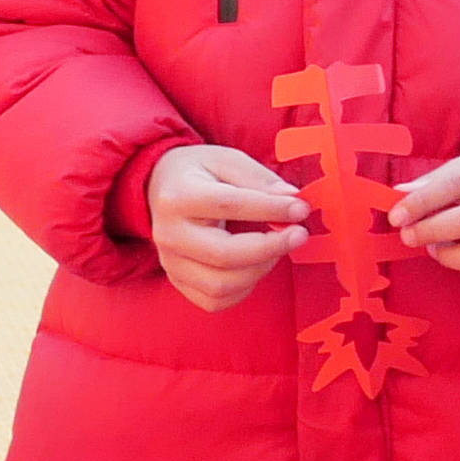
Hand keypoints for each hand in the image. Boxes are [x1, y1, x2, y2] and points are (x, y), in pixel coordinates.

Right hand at [148, 145, 308, 313]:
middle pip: (224, 255)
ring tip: (275, 248)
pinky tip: (255, 265)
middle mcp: (170, 234)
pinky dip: (243, 289)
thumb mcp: (226, 159)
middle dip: (270, 248)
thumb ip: (259, 179)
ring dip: (260, 269)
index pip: (229, 205)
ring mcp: (170, 262)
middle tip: (299, 234)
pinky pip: (214, 300)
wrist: (159, 187)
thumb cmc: (199, 172)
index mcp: (179, 197)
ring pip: (220, 286)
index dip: (271, 209)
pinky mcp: (177, 280)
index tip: (301, 209)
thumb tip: (293, 200)